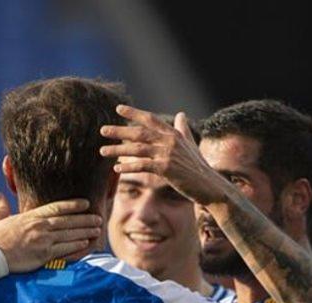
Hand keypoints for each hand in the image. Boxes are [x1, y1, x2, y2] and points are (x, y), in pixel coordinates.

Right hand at [0, 194, 102, 272]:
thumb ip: (0, 208)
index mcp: (30, 217)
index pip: (56, 207)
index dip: (73, 205)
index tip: (85, 203)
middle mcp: (39, 227)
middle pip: (67, 221)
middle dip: (84, 219)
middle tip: (98, 218)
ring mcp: (42, 241)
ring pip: (69, 234)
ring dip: (85, 231)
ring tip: (97, 230)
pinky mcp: (43, 256)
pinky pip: (64, 250)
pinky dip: (76, 246)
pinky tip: (85, 243)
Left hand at [99, 105, 230, 205]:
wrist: (209, 186)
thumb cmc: (198, 167)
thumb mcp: (190, 145)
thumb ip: (182, 130)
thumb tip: (181, 114)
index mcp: (174, 134)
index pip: (151, 119)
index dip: (134, 113)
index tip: (118, 108)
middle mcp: (170, 141)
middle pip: (140, 133)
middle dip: (120, 131)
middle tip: (103, 130)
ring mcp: (168, 155)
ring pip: (137, 149)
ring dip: (118, 150)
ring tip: (102, 151)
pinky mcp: (166, 169)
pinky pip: (142, 166)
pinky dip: (128, 166)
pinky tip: (117, 168)